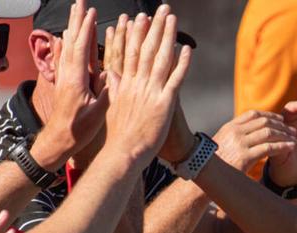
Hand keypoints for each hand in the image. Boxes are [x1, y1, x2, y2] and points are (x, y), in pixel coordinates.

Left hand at [33, 0, 110, 169]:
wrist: (58, 141)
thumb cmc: (78, 131)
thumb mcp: (96, 113)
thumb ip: (104, 93)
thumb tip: (110, 75)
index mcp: (77, 80)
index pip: (81, 48)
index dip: (86, 30)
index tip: (91, 12)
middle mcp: (68, 74)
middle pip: (72, 41)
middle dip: (77, 20)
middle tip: (80, 2)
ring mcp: (64, 77)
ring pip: (68, 47)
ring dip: (72, 28)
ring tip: (75, 13)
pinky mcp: (63, 82)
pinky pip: (63, 59)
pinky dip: (64, 46)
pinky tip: (62, 38)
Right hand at [102, 6, 192, 167]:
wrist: (122, 154)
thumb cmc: (116, 136)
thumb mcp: (110, 107)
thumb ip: (113, 88)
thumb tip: (110, 74)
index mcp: (124, 84)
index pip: (130, 52)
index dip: (136, 33)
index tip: (140, 18)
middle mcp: (137, 84)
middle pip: (147, 49)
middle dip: (155, 27)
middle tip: (162, 9)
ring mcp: (151, 92)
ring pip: (161, 58)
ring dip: (168, 36)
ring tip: (173, 19)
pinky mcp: (164, 104)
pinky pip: (175, 79)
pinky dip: (181, 63)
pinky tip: (186, 49)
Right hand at [213, 110, 296, 171]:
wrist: (202, 176)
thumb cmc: (212, 164)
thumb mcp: (220, 145)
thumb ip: (233, 137)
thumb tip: (246, 134)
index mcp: (229, 127)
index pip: (253, 114)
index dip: (269, 115)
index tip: (280, 120)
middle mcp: (235, 132)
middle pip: (264, 121)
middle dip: (280, 124)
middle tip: (292, 129)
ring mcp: (239, 144)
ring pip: (269, 133)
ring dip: (284, 135)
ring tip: (294, 139)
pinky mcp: (245, 157)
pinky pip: (269, 148)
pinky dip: (282, 146)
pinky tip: (290, 148)